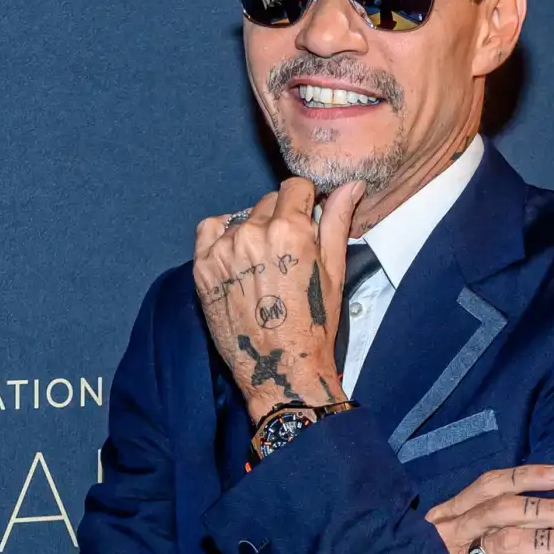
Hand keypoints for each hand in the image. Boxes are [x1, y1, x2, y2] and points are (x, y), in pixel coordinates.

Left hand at [193, 177, 365, 422]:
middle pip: (268, 202)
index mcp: (290, 229)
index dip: (304, 201)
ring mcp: (224, 250)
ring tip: (262, 264)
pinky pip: (210, 230)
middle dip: (280, 218)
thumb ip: (338, 220)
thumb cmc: (314, 322)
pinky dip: (223, 236)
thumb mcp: (334, 269)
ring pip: (241, 217)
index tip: (305, 219)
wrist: (280, 368)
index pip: (294, 187)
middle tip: (286, 253)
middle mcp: (253, 233)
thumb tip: (351, 185)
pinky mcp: (203, 267)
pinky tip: (237, 257)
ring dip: (253, 230)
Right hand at [425, 465, 553, 553]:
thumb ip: (494, 511)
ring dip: (553, 543)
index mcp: (455, 510)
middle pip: (504, 512)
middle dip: (550, 512)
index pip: (492, 484)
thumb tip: (550, 496)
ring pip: (508, 543)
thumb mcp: (464, 524)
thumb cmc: (450, 548)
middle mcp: (456, 529)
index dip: (527, 476)